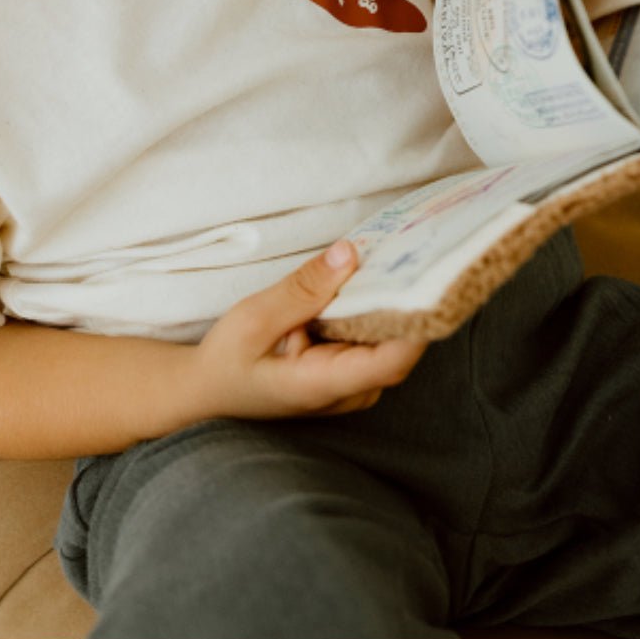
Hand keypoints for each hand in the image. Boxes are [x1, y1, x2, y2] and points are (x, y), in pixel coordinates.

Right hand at [192, 241, 426, 419]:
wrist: (209, 390)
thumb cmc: (226, 361)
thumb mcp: (254, 318)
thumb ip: (304, 288)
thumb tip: (350, 252)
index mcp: (324, 385)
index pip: (391, 360)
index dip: (417, 322)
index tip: (430, 279)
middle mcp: (349, 392)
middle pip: (399, 346)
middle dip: (406, 299)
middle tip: (415, 246)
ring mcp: (352, 385)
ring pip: (389, 340)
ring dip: (390, 300)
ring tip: (397, 252)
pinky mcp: (349, 372)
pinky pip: (374, 338)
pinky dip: (373, 307)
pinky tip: (372, 275)